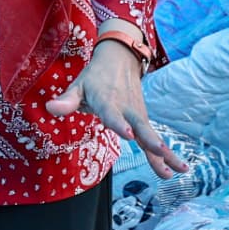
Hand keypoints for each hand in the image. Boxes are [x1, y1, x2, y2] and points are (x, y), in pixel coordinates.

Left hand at [45, 40, 184, 177]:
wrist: (120, 59)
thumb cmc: (95, 77)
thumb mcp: (78, 86)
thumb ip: (66, 100)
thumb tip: (50, 108)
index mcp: (108, 100)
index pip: (113, 113)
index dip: (119, 124)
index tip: (128, 134)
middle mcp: (127, 109)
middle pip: (141, 126)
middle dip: (151, 140)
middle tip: (161, 151)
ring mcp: (138, 115)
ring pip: (152, 136)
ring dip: (166, 154)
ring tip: (178, 170)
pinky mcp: (144, 120)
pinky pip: (154, 140)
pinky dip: (165, 155)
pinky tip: (175, 170)